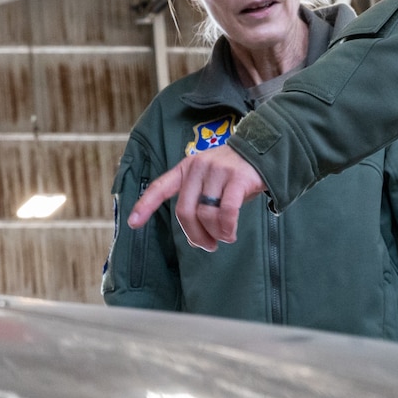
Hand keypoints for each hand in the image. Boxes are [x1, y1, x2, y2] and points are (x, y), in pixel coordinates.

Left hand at [126, 146, 267, 250]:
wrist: (263, 151)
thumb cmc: (233, 174)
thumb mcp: (210, 183)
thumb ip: (198, 206)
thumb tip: (194, 239)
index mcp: (186, 168)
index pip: (160, 187)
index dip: (145, 205)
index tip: (133, 223)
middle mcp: (198, 167)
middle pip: (185, 211)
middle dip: (195, 235)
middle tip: (208, 246)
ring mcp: (218, 171)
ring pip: (206, 214)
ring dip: (215, 234)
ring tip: (225, 237)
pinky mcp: (238, 178)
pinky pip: (227, 211)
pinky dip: (227, 228)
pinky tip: (231, 233)